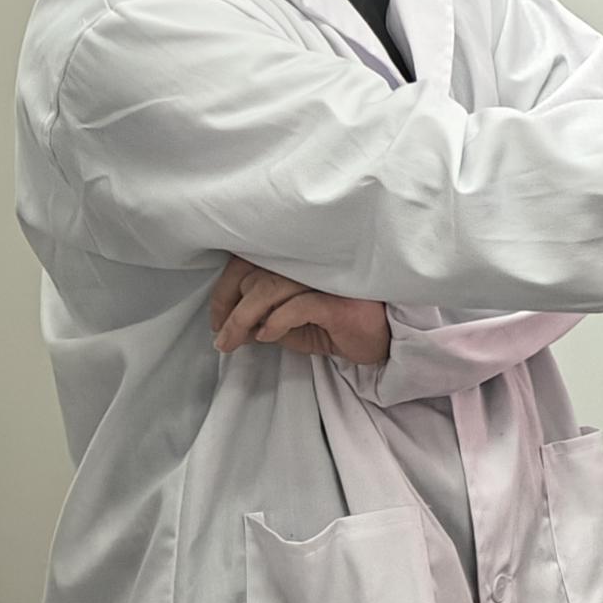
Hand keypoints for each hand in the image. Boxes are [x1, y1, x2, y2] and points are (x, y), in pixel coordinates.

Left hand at [209, 254, 391, 364]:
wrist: (386, 341)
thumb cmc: (339, 326)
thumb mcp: (293, 325)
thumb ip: (264, 318)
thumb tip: (229, 326)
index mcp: (297, 261)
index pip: (250, 260)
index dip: (225, 288)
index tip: (216, 319)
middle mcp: (311, 262)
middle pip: (256, 274)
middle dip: (230, 309)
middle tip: (222, 339)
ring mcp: (327, 278)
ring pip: (271, 288)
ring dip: (244, 318)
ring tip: (233, 342)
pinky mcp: (340, 300)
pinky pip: (298, 305)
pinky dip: (276, 321)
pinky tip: (268, 335)